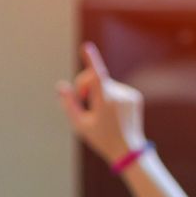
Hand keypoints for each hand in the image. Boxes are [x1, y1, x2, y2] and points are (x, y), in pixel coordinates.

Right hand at [56, 42, 145, 165]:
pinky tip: (111, 112)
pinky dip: (109, 96)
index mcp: (105, 101)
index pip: (96, 76)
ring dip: (98, 93)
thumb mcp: (79, 124)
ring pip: (106, 85)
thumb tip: (61, 86)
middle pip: (95, 79)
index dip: (91, 60)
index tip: (86, 47)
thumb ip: (68, 104)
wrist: (127, 149)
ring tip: (99, 112)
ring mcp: (129, 94)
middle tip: (81, 101)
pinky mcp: (135, 96)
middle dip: (84, 86)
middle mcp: (119, 94)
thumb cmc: (100, 138)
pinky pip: (116, 90)